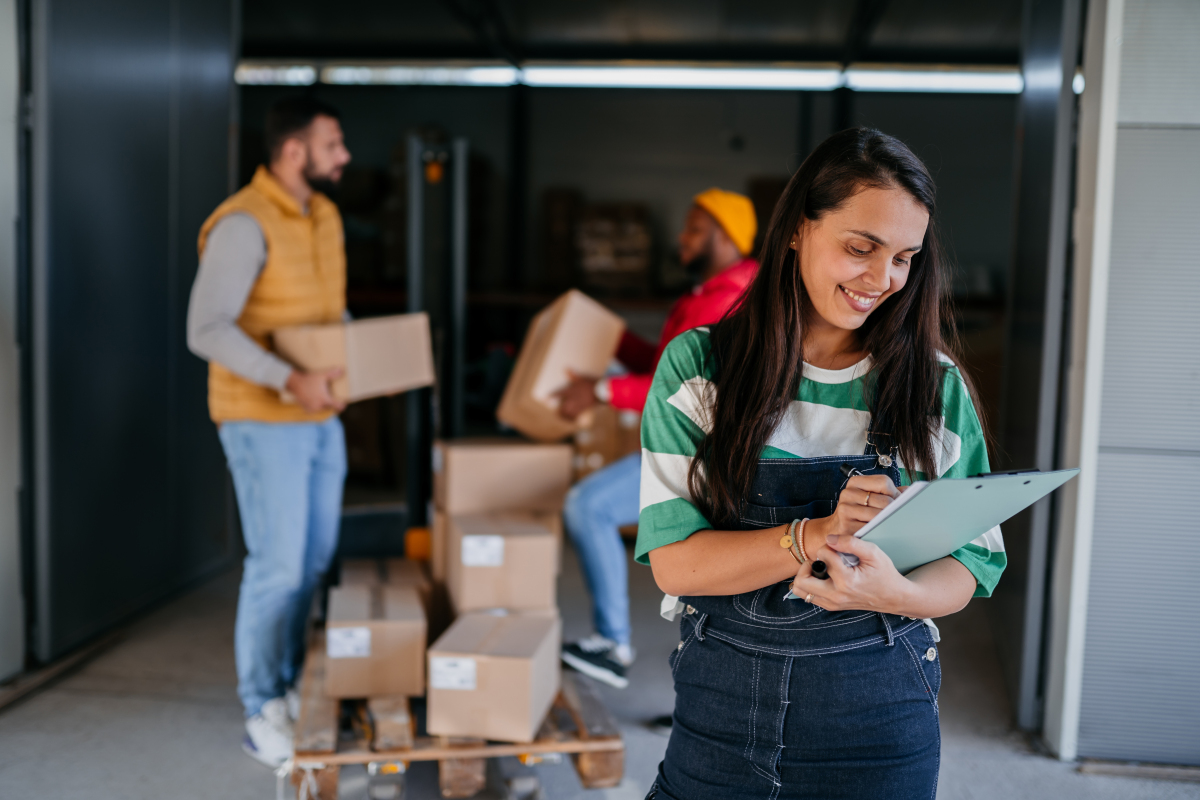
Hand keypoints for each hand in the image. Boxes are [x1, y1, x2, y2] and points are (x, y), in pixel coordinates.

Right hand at [286, 368, 345, 412]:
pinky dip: (315, 407)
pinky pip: (313, 410)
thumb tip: (342, 370)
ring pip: (321, 409)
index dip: (341, 406)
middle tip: (334, 401)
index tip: (344, 405)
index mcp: (325, 400)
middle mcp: (319, 406)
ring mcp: (312, 408)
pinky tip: (316, 404)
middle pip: (329, 407)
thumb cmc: (309, 379)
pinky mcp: (306, 408)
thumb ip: (332, 374)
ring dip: (323, 406)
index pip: (337, 406)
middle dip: (331, 404)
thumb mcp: (322, 376)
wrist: (294, 383)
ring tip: (324, 401)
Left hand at [553, 372, 598, 419]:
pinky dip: (572, 419)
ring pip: (567, 413)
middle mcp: (572, 399)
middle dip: (558, 411)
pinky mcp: (583, 409)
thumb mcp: (581, 378)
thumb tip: (565, 368)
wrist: (601, 391)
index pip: (558, 393)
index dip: (551, 396)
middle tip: (556, 413)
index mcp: (570, 390)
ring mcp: (577, 405)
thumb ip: (572, 375)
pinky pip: (575, 416)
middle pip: (561, 407)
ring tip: (562, 417)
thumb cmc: (591, 383)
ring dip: (564, 416)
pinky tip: (571, 420)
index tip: (546, 398)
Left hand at [790, 533, 910, 613]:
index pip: (822, 556)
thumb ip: (851, 543)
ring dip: (806, 575)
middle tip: (821, 560)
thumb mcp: (873, 553)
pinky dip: (810, 584)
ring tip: (821, 568)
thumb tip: (829, 539)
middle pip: (801, 580)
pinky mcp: (831, 606)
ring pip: (801, 590)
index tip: (838, 548)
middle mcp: (836, 595)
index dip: (828, 546)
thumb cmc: (885, 574)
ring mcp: (832, 603)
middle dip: (807, 564)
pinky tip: (824, 576)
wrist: (894, 597)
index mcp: (846, 581)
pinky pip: (808, 596)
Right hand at [804, 473, 899, 543]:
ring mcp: (845, 509)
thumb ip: (889, 492)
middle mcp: (848, 493)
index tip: (897, 501)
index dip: (895, 493)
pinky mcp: (845, 526)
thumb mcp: (870, 497)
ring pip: (879, 516)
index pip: (883, 482)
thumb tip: (909, 490)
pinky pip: (870, 529)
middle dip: (893, 510)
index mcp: (855, 482)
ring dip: (888, 523)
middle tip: (897, 517)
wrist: (836, 528)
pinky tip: (880, 532)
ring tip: (890, 525)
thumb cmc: (858, 512)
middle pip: (884, 501)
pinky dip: (878, 532)